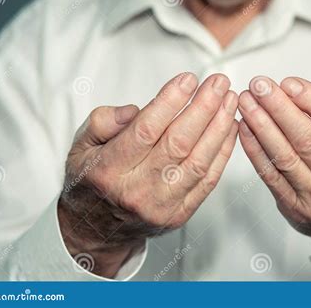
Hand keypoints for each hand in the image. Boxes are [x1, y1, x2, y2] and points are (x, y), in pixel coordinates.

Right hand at [59, 73, 237, 276]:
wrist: (97, 229)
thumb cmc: (92, 181)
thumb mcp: (80, 145)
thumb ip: (103, 121)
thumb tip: (135, 109)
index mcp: (107, 170)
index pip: (146, 130)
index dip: (170, 102)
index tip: (188, 79)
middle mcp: (136, 191)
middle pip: (178, 144)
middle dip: (204, 108)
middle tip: (219, 83)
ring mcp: (161, 207)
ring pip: (198, 162)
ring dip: (218, 128)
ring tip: (229, 101)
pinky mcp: (179, 215)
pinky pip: (208, 181)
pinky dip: (222, 152)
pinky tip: (229, 128)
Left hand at [237, 76, 310, 259]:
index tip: (289, 83)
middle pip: (306, 140)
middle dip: (278, 108)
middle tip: (259, 85)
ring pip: (284, 157)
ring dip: (261, 126)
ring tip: (247, 102)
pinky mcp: (294, 207)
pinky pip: (270, 175)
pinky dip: (254, 149)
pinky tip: (245, 128)